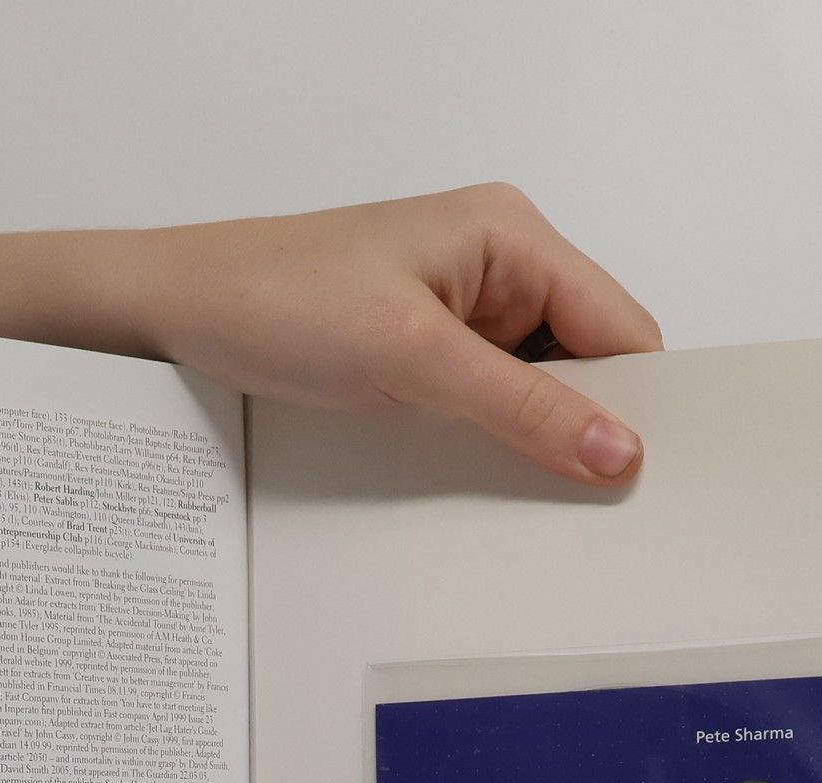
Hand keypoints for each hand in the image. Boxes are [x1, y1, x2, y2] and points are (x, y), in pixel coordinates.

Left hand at [130, 183, 662, 483]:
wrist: (177, 312)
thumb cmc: (278, 299)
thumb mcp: (412, 358)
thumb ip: (521, 406)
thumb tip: (618, 450)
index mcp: (511, 237)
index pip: (619, 325)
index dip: (640, 401)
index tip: (645, 479)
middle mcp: (496, 266)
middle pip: (587, 360)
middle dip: (590, 426)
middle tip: (595, 506)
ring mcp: (459, 312)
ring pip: (538, 389)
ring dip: (536, 440)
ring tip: (535, 498)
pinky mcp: (423, 352)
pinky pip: (488, 403)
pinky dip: (493, 442)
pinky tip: (486, 481)